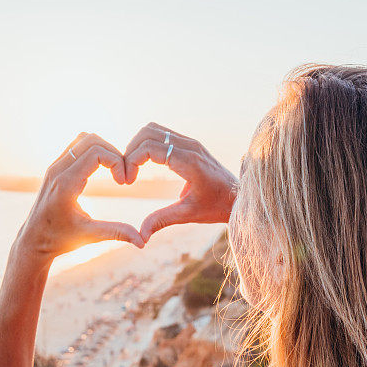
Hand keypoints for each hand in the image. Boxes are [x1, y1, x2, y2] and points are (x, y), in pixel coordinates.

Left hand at [15, 133, 143, 260]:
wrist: (33, 240)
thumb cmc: (60, 240)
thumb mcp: (90, 236)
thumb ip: (116, 233)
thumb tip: (142, 242)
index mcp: (66, 184)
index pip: (96, 153)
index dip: (117, 162)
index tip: (124, 182)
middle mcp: (57, 170)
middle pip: (91, 140)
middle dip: (113, 153)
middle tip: (122, 175)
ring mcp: (54, 166)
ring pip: (83, 139)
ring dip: (103, 149)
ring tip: (114, 170)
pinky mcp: (55, 167)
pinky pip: (76, 146)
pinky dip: (93, 151)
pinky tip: (103, 170)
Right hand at [124, 123, 238, 242]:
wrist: (239, 198)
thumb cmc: (216, 207)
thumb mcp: (188, 214)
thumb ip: (162, 220)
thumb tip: (140, 236)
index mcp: (189, 162)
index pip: (150, 148)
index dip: (131, 161)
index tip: (128, 181)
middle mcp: (190, 147)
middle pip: (148, 132)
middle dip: (131, 151)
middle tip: (127, 174)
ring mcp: (191, 143)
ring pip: (154, 130)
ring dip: (138, 145)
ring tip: (133, 168)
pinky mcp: (191, 144)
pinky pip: (163, 135)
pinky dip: (149, 144)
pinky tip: (145, 164)